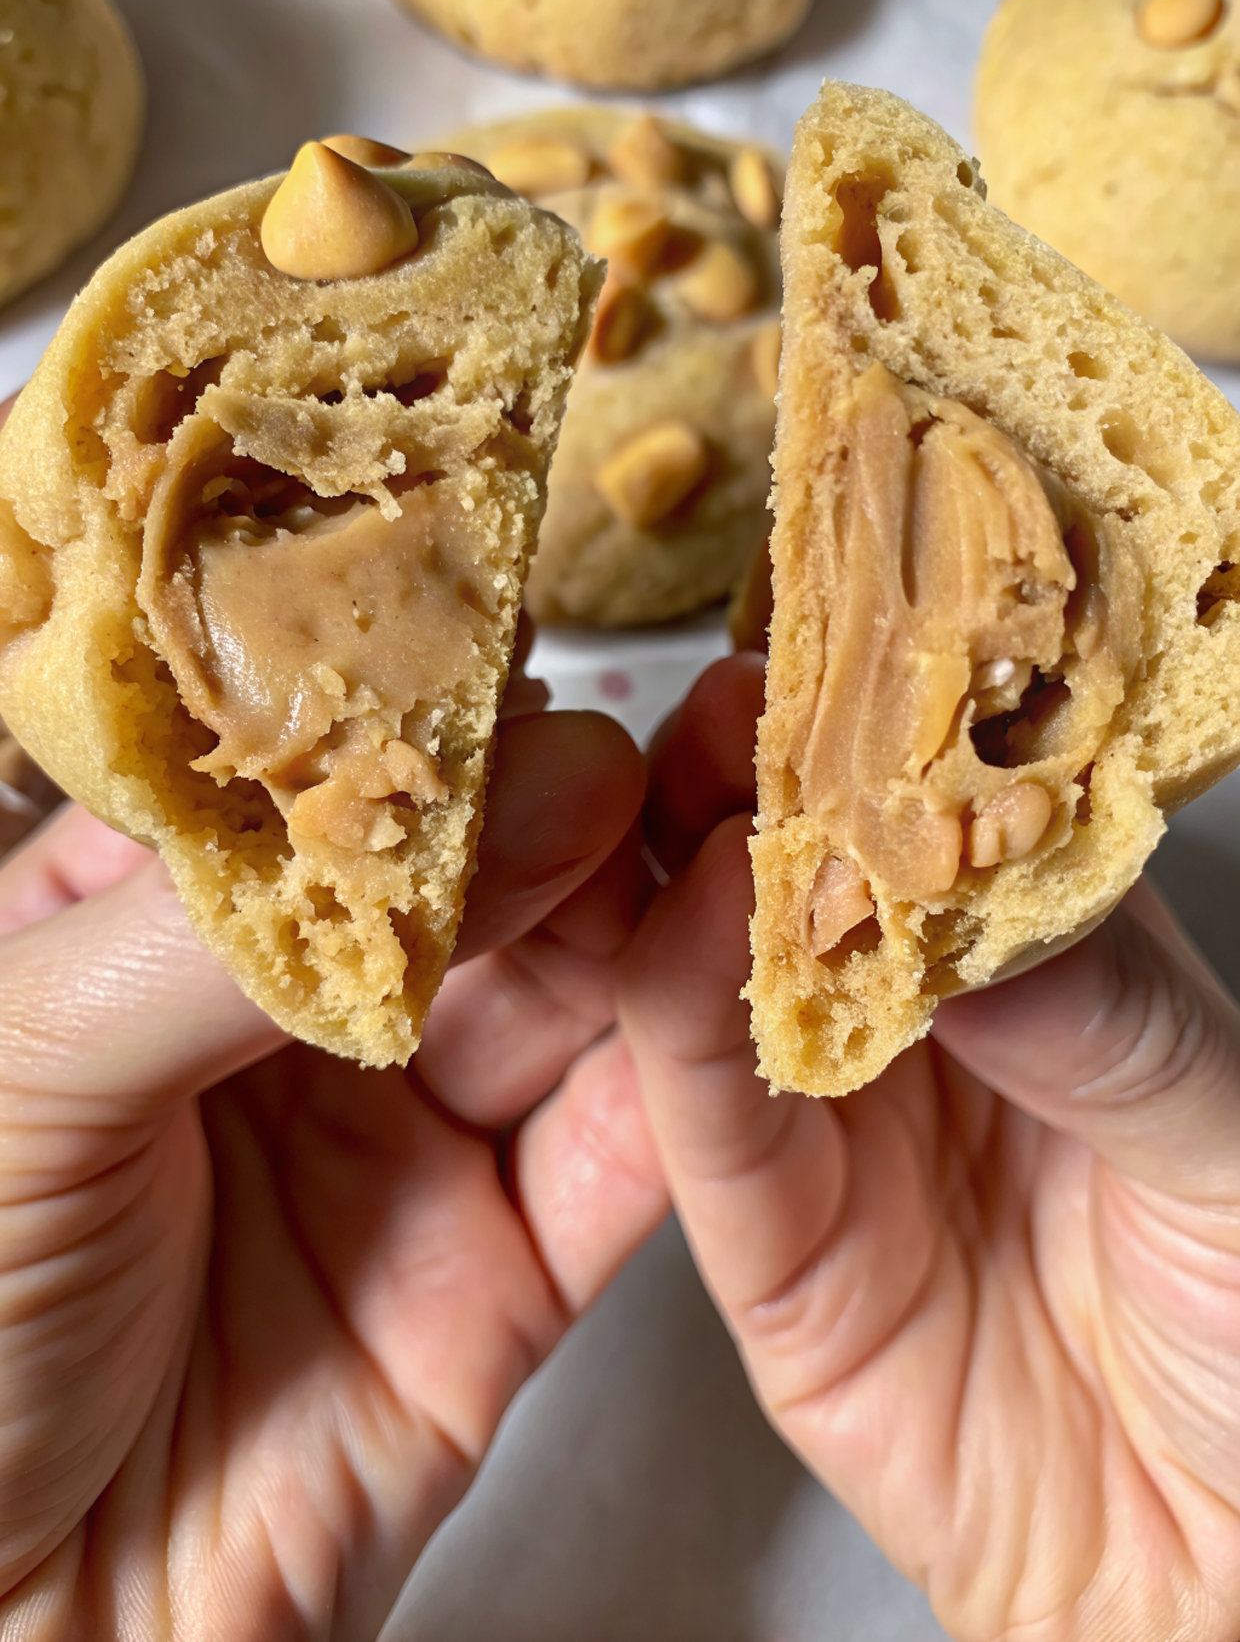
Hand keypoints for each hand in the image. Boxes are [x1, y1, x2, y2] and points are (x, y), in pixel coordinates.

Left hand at [0, 700, 666, 1638]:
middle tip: (661, 725)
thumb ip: (256, 924)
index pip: (314, 783)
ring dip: (657, 914)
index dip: (413, 702)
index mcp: (160, 937)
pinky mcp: (512, 1269)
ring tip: (729, 820)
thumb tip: (508, 782)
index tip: (517, 611)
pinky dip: (700, 1072)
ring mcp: (415, 1141)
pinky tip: (743, 980)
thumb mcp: (39, 1063)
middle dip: (569, 800)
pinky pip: (629, 1155)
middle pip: (472, 878)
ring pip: (571, 995)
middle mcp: (303, 1024)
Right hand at [623, 653, 1239, 1641]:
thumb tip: (978, 898)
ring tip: (683, 772)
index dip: (889, 723)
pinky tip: (684, 927)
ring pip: (719, 970)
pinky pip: (700, 1114)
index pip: (938, 816)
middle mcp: (914, 1029)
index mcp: (1031, 967)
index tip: (848, 625)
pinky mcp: (762, 1241)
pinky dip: (680, 1012)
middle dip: (757, 773)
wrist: (1209, 1563)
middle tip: (733, 685)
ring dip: (689, 867)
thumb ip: (1109, 1013)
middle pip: (802, 874)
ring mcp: (826, 1127)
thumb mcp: (1224, 1139)